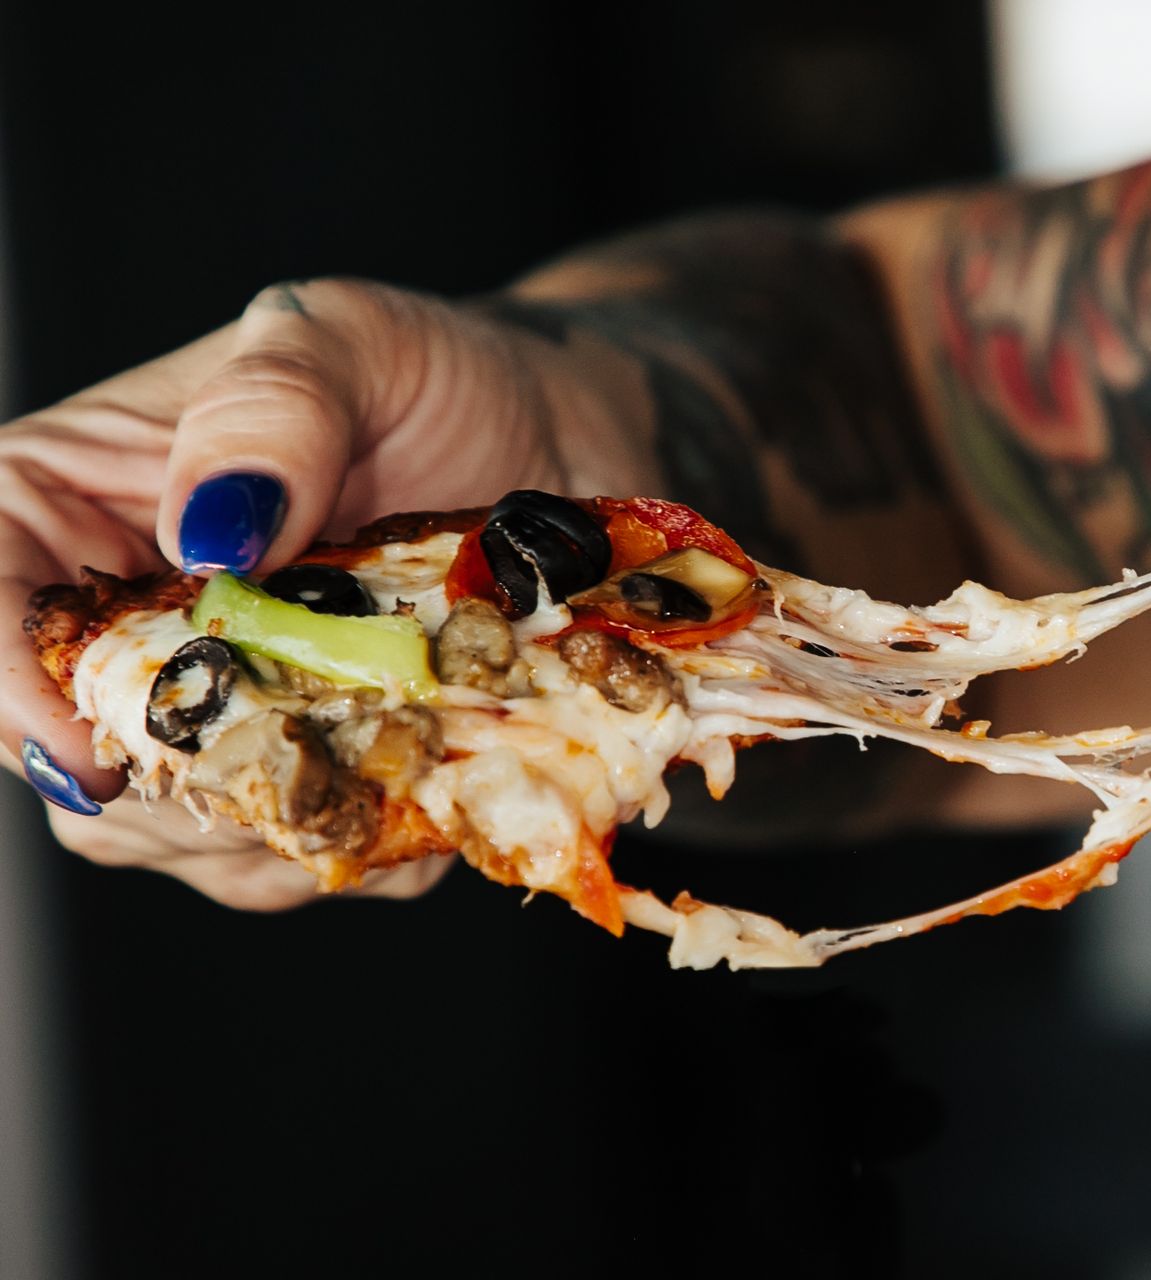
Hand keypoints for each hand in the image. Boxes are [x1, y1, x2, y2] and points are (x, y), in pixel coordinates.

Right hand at [0, 278, 641, 905]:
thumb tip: (214, 527)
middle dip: (170, 788)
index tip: (98, 757)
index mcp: (69, 498)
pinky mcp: (300, 762)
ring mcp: (210, 703)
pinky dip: (351, 846)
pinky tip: (425, 790)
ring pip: (168, 829)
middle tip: (300, 763)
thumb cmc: (440, 374)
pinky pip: (287, 847)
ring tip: (388, 763)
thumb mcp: (351, 339)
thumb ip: (275, 407)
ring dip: (273, 829)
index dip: (7, 692)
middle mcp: (118, 616)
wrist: (560, 438)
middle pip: (62, 749)